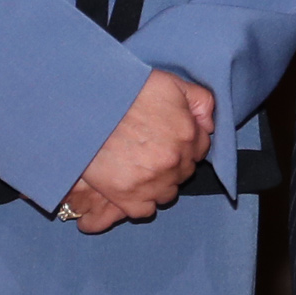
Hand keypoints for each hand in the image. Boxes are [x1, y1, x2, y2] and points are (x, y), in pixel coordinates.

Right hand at [70, 70, 214, 226]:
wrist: (87, 106)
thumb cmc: (127, 91)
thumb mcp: (173, 84)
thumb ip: (202, 102)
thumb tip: (208, 126)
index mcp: (188, 134)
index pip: (201, 149)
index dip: (187, 144)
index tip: (171, 141)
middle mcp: (173, 161)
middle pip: (184, 172)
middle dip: (174, 163)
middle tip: (153, 152)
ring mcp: (150, 181)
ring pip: (167, 193)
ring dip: (160, 183)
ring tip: (142, 169)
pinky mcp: (125, 196)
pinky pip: (144, 210)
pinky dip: (142, 201)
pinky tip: (134, 187)